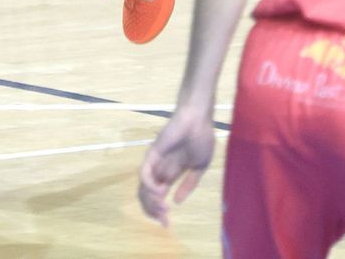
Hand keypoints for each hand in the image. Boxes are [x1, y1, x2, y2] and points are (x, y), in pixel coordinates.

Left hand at [138, 111, 215, 225]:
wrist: (199, 120)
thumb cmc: (201, 138)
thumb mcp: (199, 167)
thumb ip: (189, 184)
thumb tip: (177, 202)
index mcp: (170, 174)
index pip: (158, 198)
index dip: (159, 212)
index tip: (167, 224)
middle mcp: (159, 170)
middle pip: (147, 197)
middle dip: (153, 212)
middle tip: (164, 221)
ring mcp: (155, 163)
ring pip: (143, 189)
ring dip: (151, 202)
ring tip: (163, 208)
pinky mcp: (152, 154)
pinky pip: (144, 173)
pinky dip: (149, 186)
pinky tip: (161, 192)